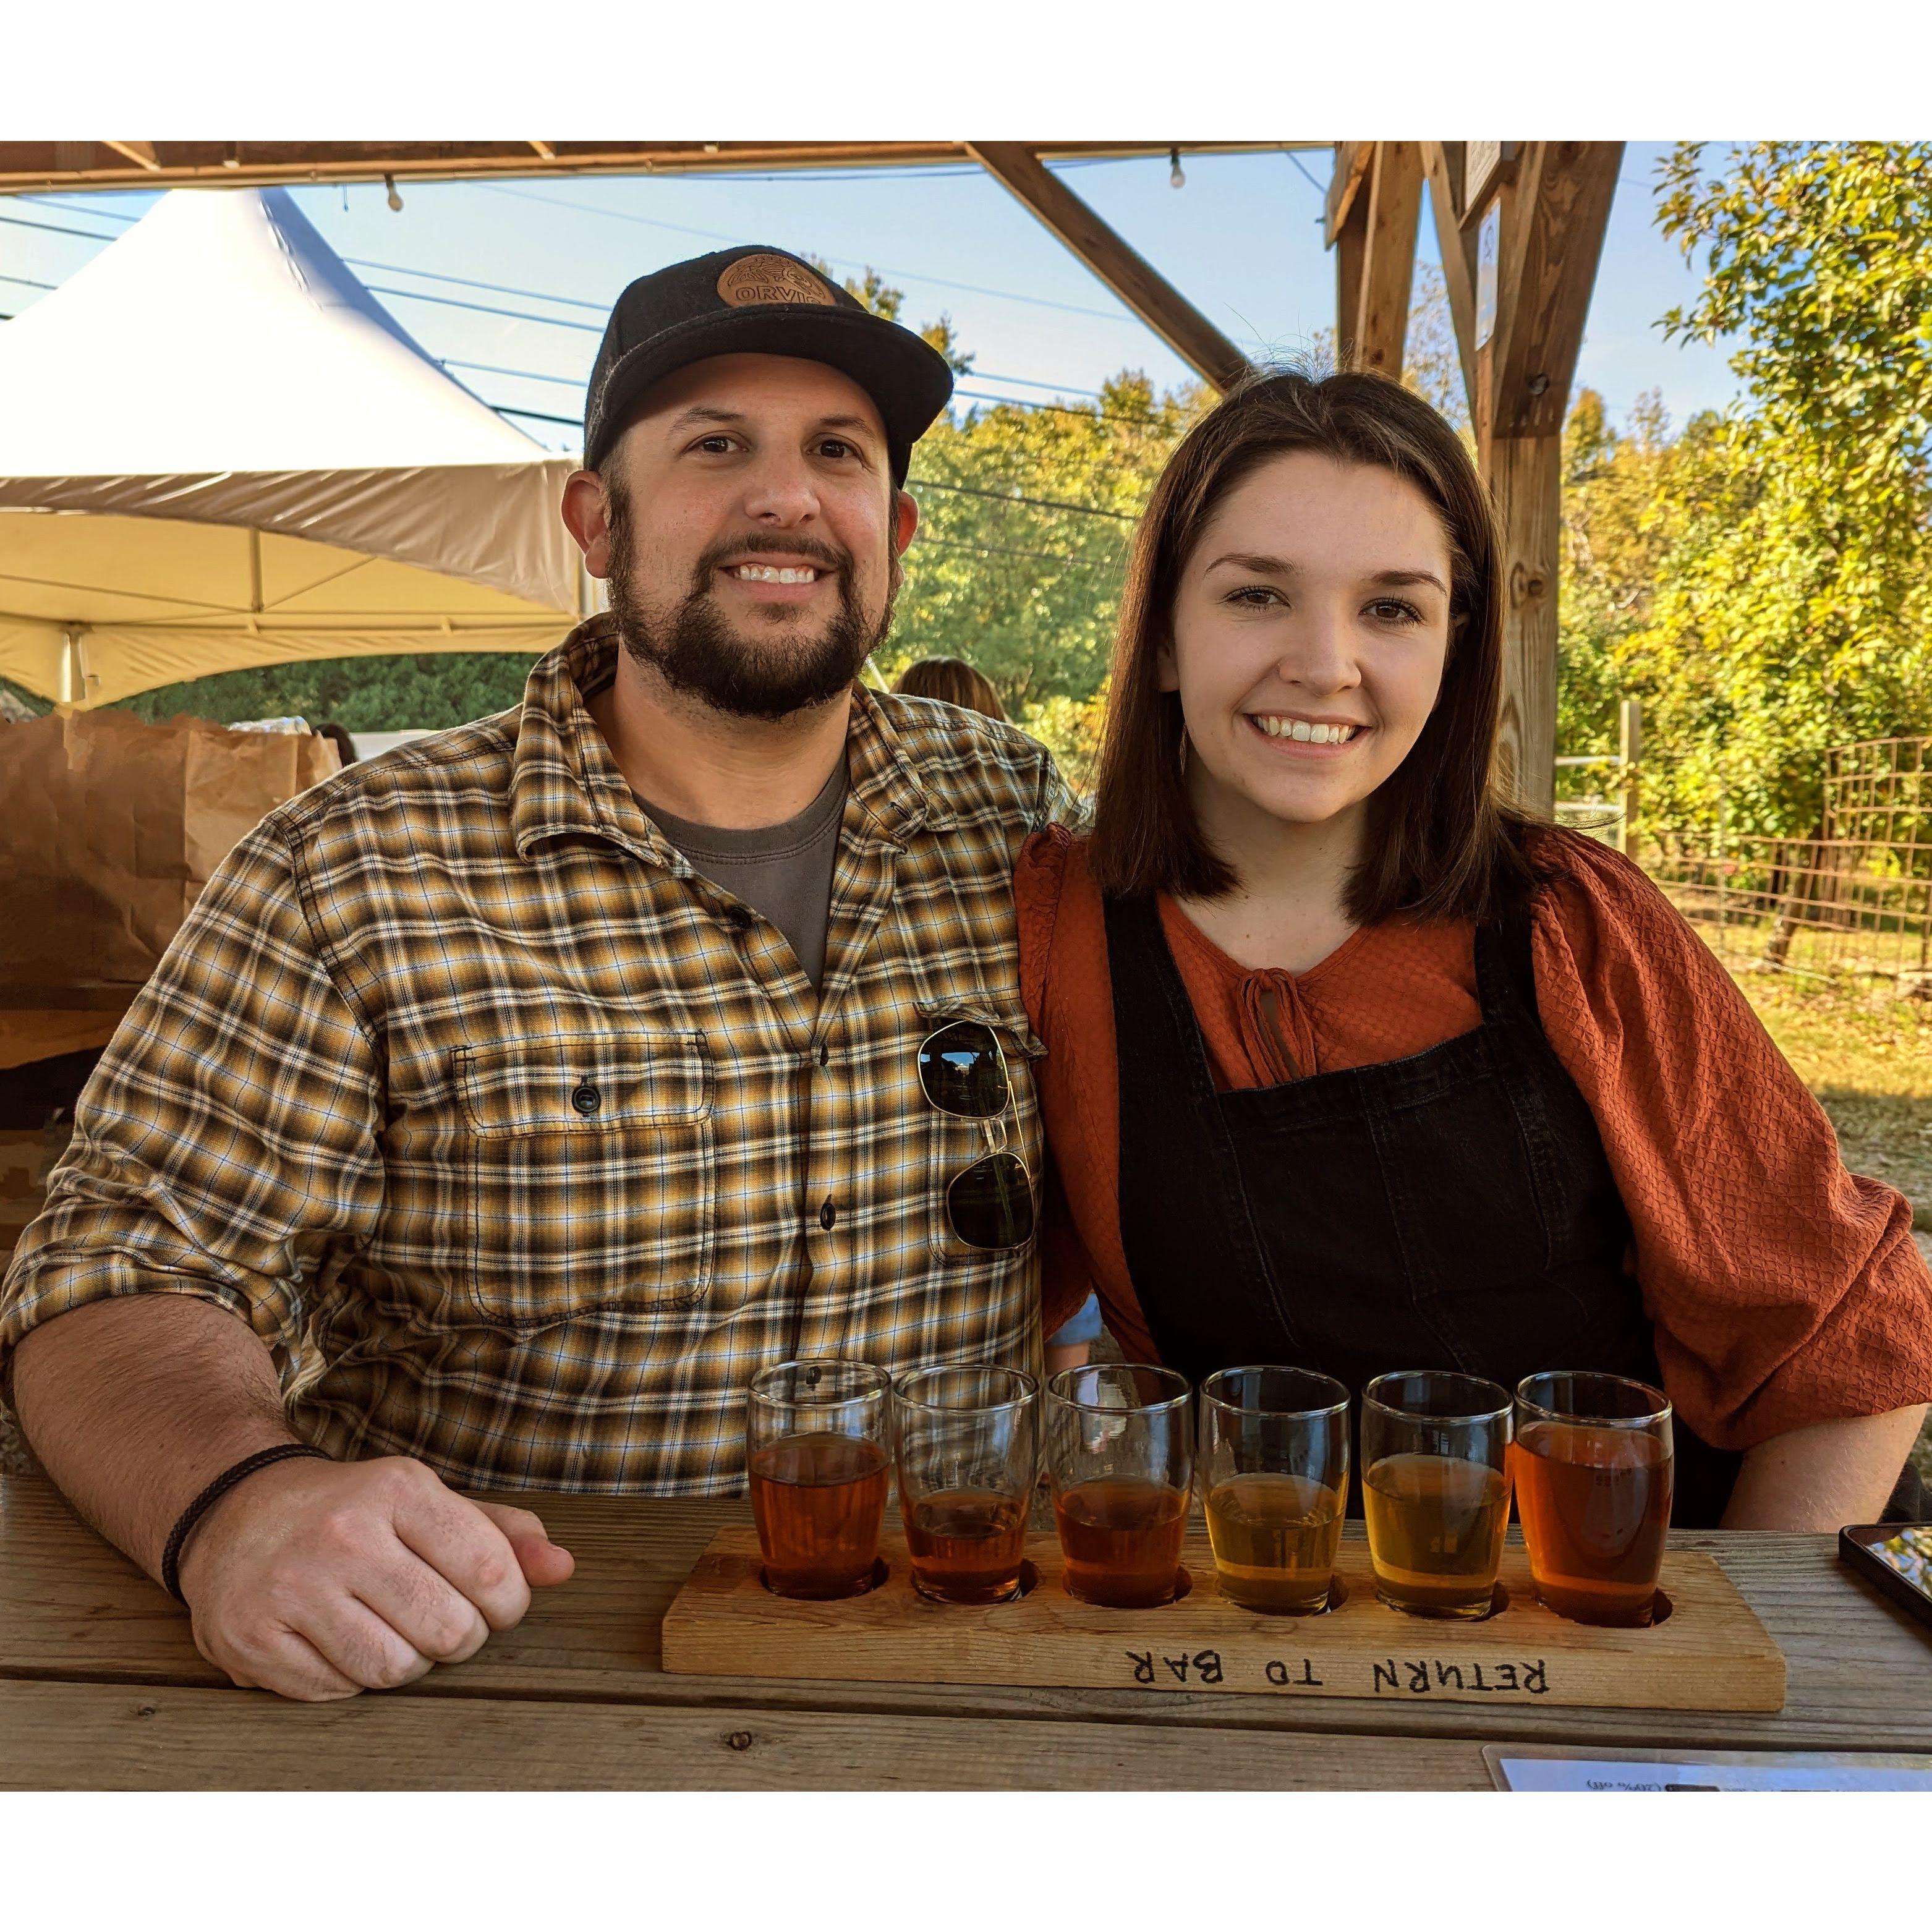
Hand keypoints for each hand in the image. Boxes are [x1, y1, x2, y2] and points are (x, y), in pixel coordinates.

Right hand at [174, 1453, 575, 1700]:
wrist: (235, 1513)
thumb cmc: (353, 1513)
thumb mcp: (425, 1502)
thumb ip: (502, 1533)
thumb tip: (564, 1568)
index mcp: (397, 1489)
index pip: (490, 1570)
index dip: (509, 1604)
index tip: (496, 1604)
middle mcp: (343, 1534)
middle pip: (448, 1630)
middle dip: (461, 1639)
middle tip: (440, 1620)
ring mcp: (292, 1588)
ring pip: (395, 1670)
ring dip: (409, 1664)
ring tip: (391, 1630)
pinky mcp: (252, 1638)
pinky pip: (338, 1692)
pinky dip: (352, 1680)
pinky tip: (339, 1642)